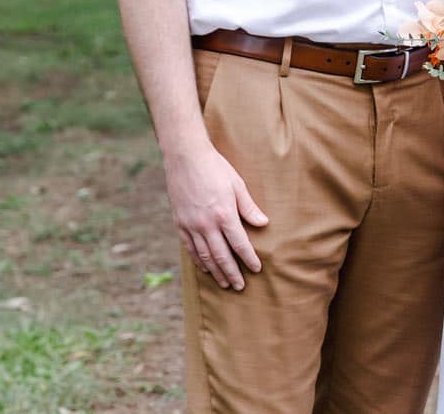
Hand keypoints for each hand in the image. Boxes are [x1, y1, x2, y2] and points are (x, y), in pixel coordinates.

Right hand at [165, 142, 268, 290]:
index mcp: (224, 214)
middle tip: (240, 286)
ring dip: (215, 271)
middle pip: (221, 255)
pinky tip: (205, 269)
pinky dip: (198, 261)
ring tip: (225, 283)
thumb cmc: (215, 168)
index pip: (239, 243)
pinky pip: (190, 248)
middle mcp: (206, 224)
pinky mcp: (180, 223)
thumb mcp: (237, 184)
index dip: (249, 258)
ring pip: (204, 256)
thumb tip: (263, 223)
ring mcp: (191, 225)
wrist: (185, 157)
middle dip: (232, 272)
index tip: (256, 269)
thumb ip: (249, 207)